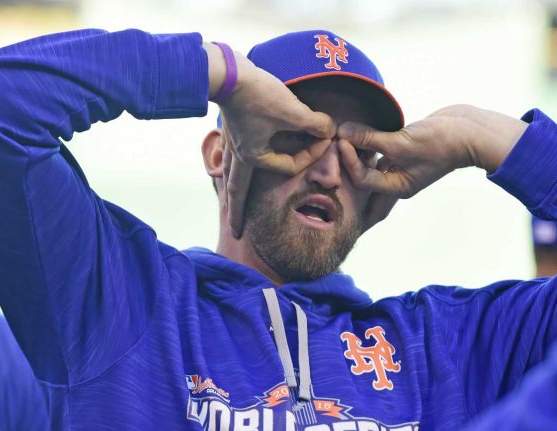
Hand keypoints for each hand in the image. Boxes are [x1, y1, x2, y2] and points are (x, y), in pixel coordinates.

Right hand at [205, 43, 335, 237]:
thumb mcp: (292, 111)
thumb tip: (330, 129)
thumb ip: (314, 124)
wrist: (226, 72)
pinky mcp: (230, 128)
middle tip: (236, 232)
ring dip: (233, 190)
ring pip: (232, 174)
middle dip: (236, 213)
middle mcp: (238, 155)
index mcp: (254, 157)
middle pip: (236, 191)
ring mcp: (231, 142)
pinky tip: (235, 164)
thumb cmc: (257, 95)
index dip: (311, 155)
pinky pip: (231, 156)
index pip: (289, 166)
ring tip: (232, 205)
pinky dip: (234, 166)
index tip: (325, 139)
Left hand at [337, 104, 527, 198]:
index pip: (362, 178)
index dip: (349, 159)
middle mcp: (397, 178)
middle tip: (333, 138)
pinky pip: (380, 145)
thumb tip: (342, 131)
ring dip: (357, 146)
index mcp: (397, 187)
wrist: (473, 130)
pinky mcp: (404, 146)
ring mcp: (401, 163)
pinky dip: (369, 137)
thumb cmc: (442, 142)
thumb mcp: (402, 141)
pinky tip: (358, 126)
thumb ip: (371, 138)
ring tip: (342, 131)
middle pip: (363, 172)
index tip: (341, 137)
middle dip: (347, 157)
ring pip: (370, 157)